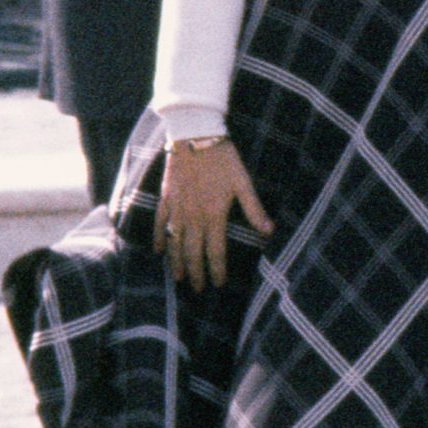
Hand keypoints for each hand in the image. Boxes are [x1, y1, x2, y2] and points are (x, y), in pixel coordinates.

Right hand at [154, 138, 272, 292]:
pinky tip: (158, 250)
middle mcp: (194, 216)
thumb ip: (254, 209)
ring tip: (178, 278)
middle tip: (197, 290)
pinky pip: (161, 223)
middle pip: (194, 252)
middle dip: (196, 273)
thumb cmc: (224, 159)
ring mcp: (177, 208)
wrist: (196, 137)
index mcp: (215, 214)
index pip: (216, 250)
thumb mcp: (244, 183)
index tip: (218, 285)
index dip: (217, 269)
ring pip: (176, 242)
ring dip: (177, 262)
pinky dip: (159, 238)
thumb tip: (269, 231)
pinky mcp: (166, 198)